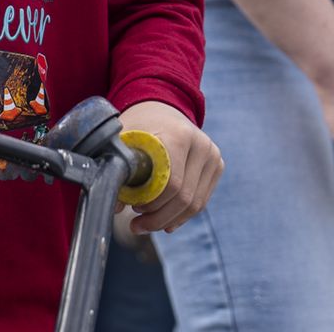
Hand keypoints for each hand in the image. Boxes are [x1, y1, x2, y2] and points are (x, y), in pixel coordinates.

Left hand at [117, 100, 222, 234]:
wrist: (161, 109)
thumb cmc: (139, 128)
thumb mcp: (123, 142)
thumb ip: (118, 171)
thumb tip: (115, 207)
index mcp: (178, 135)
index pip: (171, 184)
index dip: (151, 203)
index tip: (132, 208)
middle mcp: (202, 145)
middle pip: (184, 197)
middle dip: (158, 217)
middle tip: (135, 224)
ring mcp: (213, 155)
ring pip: (195, 204)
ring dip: (169, 219)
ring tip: (145, 223)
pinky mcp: (217, 166)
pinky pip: (201, 201)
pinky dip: (181, 215)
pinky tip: (165, 222)